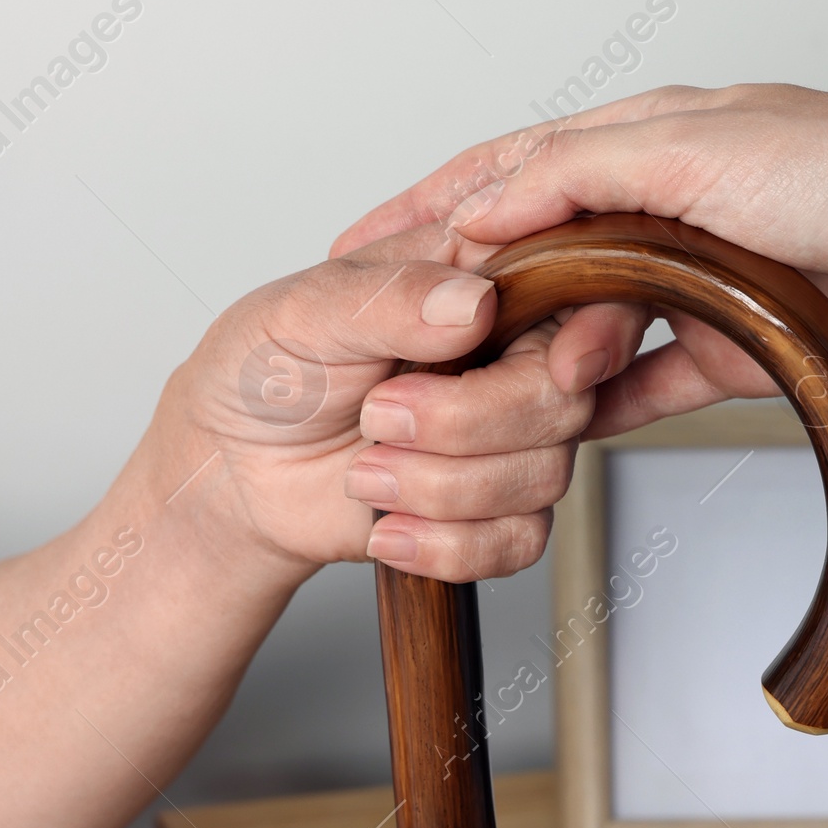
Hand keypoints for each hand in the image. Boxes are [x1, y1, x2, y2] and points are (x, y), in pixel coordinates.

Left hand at [159, 236, 606, 583]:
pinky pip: (520, 541)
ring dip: (440, 489)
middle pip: (566, 398)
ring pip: (546, 476)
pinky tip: (389, 526)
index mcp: (476, 282)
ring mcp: (508, 437)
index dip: (594, 333)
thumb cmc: (263, 373)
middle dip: (466, 424)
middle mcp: (506, 358)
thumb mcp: (301, 312)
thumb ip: (388, 299)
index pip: (581, 294)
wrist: (233, 473)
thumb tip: (471, 301)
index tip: (559, 365)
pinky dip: (447, 545)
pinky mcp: (494, 510)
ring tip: (363, 472)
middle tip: (379, 416)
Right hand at [330, 81, 827, 424]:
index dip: (423, 212)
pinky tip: (548, 439)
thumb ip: (579, 173)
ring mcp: (692, 284)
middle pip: (527, 260)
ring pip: (577, 330)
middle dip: (454, 300)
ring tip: (444, 401)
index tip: (350, 251)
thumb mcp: (695, 145)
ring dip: (518, 362)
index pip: (502, 177)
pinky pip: (645, 389)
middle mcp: (655, 211)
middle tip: (381, 348)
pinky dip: (596, 410)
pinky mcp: (735, 348)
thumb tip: (478, 210)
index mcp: (636, 143)